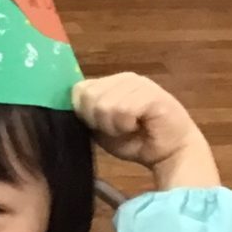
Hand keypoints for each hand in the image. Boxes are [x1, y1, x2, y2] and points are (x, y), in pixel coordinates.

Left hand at [73, 73, 218, 189]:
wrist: (169, 153)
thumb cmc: (135, 141)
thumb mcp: (100, 128)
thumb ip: (84, 114)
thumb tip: (62, 106)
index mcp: (109, 83)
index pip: (78, 90)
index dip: (83, 112)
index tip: (99, 126)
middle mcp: (124, 78)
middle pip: (87, 96)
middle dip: (97, 121)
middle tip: (119, 128)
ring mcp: (139, 83)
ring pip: (103, 104)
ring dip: (113, 125)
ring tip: (130, 128)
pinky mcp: (152, 93)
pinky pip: (122, 109)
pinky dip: (125, 125)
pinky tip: (139, 126)